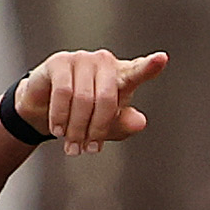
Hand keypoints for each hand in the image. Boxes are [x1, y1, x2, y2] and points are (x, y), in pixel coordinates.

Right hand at [17, 49, 168, 154]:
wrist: (47, 111)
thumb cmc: (84, 116)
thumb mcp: (108, 126)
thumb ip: (125, 123)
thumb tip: (140, 122)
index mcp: (122, 76)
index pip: (139, 72)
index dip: (150, 66)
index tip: (162, 59)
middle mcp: (104, 63)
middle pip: (106, 99)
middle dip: (95, 130)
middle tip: (87, 150)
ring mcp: (82, 59)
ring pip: (83, 99)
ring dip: (76, 128)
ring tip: (72, 145)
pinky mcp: (59, 62)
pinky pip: (63, 92)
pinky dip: (60, 116)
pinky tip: (58, 129)